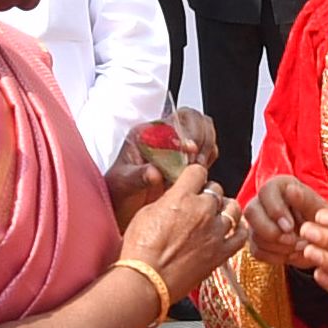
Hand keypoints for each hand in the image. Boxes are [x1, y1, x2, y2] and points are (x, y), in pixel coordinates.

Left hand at [106, 107, 220, 229]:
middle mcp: (164, 137)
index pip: (176, 118)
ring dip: (207, 150)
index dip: (188, 131)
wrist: (122, 209)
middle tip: (197, 162)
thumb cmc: (118, 192)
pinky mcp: (187, 164)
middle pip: (195, 120)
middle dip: (202, 139)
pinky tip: (200, 175)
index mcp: (147, 134)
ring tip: (199, 169)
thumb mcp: (123, 183)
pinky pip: (207, 153)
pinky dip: (209, 161)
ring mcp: (178, 150)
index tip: (190, 149)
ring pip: (204, 134)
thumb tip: (155, 173)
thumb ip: (138, 176)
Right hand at [120, 163, 247, 298]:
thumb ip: (167, 200)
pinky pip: (241, 235)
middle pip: (216, 189)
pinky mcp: (221, 253)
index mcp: (182, 197)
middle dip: (207, 194)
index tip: (192, 182)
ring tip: (216, 216)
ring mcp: (215, 232)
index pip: (198, 171)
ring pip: (233, 208)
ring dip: (224, 209)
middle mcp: (202, 210)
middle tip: (198, 205)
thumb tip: (175, 197)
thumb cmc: (140, 250)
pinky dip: (238, 230)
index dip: (194, 176)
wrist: (147, 280)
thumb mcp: (146, 213)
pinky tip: (231, 230)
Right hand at [243, 175, 327, 267]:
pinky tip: (291, 254)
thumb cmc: (323, 219)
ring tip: (298, 248)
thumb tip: (290, 190)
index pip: (265, 192)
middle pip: (251, 212)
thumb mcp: (320, 209)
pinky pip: (257, 251)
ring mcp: (256, 222)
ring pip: (254, 234)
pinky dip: (275, 257)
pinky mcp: (256, 240)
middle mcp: (262, 201)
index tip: (290, 227)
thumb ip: (306, 200)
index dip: (275, 211)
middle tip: (292, 242)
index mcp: (278, 186)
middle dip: (271, 232)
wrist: (322, 238)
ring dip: (277, 247)